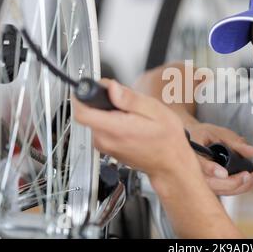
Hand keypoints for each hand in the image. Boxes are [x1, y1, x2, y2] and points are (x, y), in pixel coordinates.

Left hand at [72, 79, 198, 177]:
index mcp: (116, 129)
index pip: (81, 111)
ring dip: (109, 112)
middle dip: (103, 101)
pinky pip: (101, 128)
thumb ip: (131, 99)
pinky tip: (130, 124)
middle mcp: (106, 139)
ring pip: (95, 119)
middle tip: (126, 103)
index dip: (84, 95)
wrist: (170, 164)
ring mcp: (104, 146)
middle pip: (89, 112)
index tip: (95, 88)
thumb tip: (111, 88)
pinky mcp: (106, 148)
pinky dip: (112, 121)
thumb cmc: (167, 140)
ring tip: (132, 115)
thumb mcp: (155, 111)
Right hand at [186, 122, 252, 195]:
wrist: (193, 140)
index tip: (224, 173)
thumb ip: (235, 143)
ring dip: (240, 188)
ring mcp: (200, 180)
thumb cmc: (205, 134)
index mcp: (191, 151)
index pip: (198, 163)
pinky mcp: (209, 186)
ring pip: (218, 191)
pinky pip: (223, 191)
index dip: (210, 169)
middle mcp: (193, 169)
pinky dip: (239, 188)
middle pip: (210, 183)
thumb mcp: (219, 133)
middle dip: (232, 183)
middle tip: (249, 176)